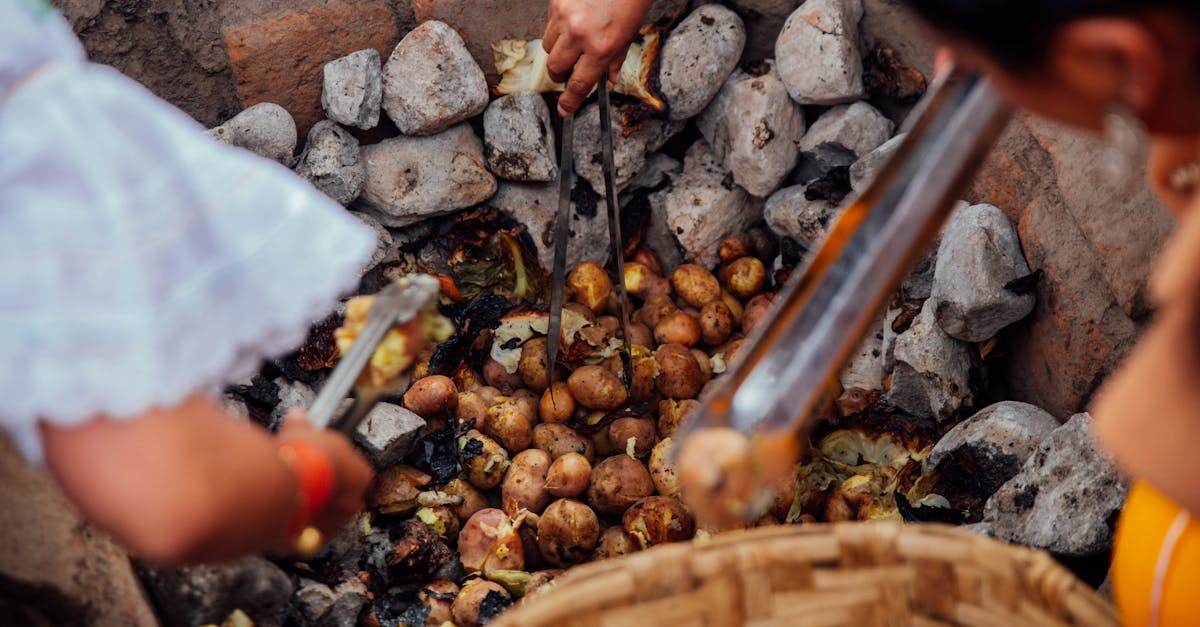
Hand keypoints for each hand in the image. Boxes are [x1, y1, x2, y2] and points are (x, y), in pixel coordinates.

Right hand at [276, 409, 372, 540]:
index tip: (314, 462)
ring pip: (322, 517)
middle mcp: (354, 502)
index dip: (332, 467)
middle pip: (338, 497)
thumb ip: (303, 425)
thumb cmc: (303, 454)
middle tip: (297, 480)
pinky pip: (306, 534)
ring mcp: (336, 525)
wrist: (285, 485)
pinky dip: (294, 526)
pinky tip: (279, 514)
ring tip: (284, 497)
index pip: (353, 471)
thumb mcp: (302, 431)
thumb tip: (297, 415)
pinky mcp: (314, 542)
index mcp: (361, 474)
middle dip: (320, 490)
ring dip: (307, 509)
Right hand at [542, 0, 653, 115]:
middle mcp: (580, 35)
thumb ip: (615, 59)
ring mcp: (565, 18)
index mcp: (601, 48)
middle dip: (560, 73)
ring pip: (547, 46)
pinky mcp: (556, 2)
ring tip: (574, 39)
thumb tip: (608, 79)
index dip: (570, 101)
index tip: (564, 109)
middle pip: (555, 68)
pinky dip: (558, 26)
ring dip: (557, 49)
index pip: (580, 84)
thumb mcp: (629, 34)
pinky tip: (574, 18)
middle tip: (569, 70)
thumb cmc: (630, 0)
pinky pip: (549, 24)